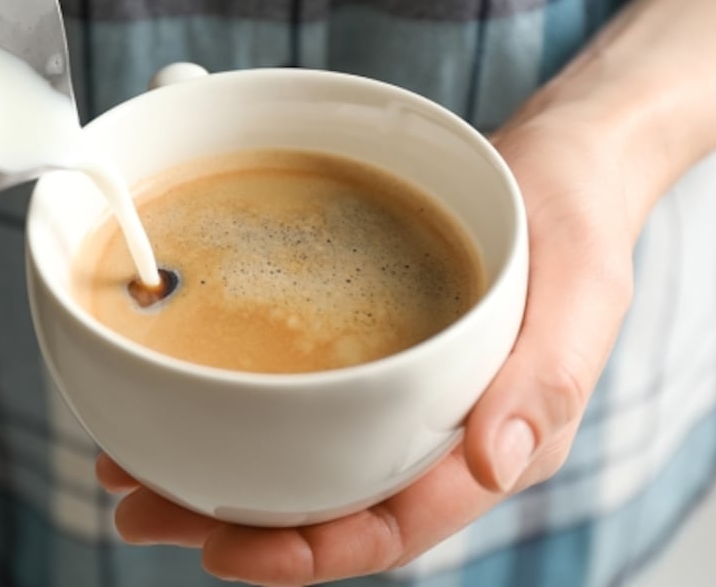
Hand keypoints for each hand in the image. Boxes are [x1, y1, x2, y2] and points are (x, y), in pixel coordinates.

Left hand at [95, 107, 637, 584]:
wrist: (560, 167)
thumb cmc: (575, 225)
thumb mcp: (583, 290)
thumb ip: (544, 380)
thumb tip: (496, 463)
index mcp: (496, 443)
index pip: (396, 525)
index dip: (310, 553)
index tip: (225, 550)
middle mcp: (439, 436)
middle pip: (329, 507)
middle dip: (234, 525)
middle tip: (139, 509)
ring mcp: (403, 399)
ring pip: (303, 462)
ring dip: (219, 476)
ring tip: (132, 470)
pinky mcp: (374, 359)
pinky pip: (304, 401)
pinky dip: (239, 410)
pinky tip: (181, 399)